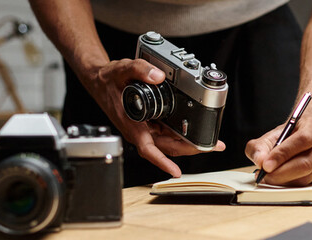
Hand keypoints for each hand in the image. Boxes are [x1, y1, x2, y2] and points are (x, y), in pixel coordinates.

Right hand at [81, 58, 224, 176]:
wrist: (100, 81)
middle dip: (190, 149)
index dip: (162, 162)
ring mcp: (145, 129)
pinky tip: (194, 130)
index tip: (175, 171)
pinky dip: (181, 134)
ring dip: (188, 143)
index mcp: (132, 124)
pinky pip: (167, 134)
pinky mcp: (149, 124)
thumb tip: (158, 76)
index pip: (148, 149)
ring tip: (209, 141)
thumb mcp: (122, 70)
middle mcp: (139, 130)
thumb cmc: (108, 81)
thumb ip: (139, 70)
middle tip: (212, 146)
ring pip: (169, 142)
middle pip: (167, 147)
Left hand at [245, 114, 311, 185]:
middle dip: (282, 173)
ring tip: (272, 177)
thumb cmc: (292, 134)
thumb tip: (260, 161)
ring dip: (286, 181)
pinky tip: (287, 178)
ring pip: (308, 177)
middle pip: (307, 163)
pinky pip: (311, 183)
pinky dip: (295, 184)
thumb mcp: (273, 134)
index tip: (266, 165)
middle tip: (265, 177)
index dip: (283, 154)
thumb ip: (260, 146)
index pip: (302, 140)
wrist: (310, 134)